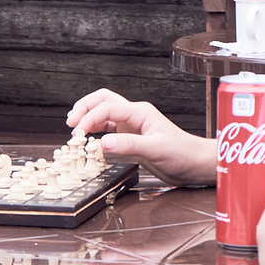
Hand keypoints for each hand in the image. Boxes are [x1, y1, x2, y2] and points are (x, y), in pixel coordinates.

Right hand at [66, 88, 214, 186]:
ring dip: (88, 118)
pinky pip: (108, 129)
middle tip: (70, 123)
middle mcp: (134, 115)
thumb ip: (130, 145)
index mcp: (139, 112)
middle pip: (102, 101)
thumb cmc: (182, 153)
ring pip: (103, 114)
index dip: (89, 118)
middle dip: (84, 108)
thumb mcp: (156, 149)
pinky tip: (89, 139)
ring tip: (75, 131)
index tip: (77, 133)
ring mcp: (132, 126)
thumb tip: (104, 142)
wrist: (194, 164)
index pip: (107, 108)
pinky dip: (95, 131)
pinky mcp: (131, 138)